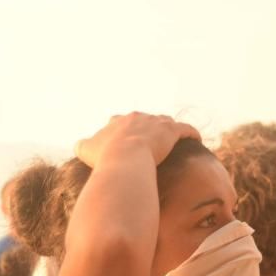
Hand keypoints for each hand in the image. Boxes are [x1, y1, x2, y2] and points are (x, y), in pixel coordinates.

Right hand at [75, 112, 200, 168]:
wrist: (124, 159)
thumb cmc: (105, 157)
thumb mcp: (86, 150)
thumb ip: (82, 145)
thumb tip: (79, 145)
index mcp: (120, 120)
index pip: (123, 121)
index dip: (126, 129)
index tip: (128, 138)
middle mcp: (139, 117)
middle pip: (147, 120)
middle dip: (150, 128)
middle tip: (154, 140)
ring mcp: (156, 123)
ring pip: (167, 122)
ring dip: (170, 129)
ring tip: (175, 138)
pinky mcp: (171, 131)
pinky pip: (186, 129)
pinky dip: (191, 133)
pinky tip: (196, 139)